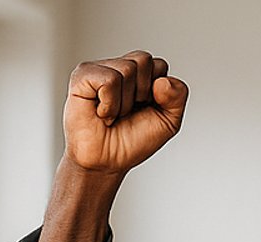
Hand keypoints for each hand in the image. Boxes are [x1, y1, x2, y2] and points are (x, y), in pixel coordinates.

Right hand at [62, 51, 187, 176]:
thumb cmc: (132, 141)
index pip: (160, 65)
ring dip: (124, 103)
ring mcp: (99, 69)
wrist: (107, 163)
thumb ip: (178, 96)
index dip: (158, 94)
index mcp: (140, 72)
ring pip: (127, 69)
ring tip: (112, 115)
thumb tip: (162, 82)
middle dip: (141, 94)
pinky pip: (109, 79)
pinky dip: (110, 104)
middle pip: (144, 60)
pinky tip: (100, 113)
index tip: (143, 110)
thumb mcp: (169, 121)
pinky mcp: (82, 76)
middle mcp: (119, 66)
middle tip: (126, 112)